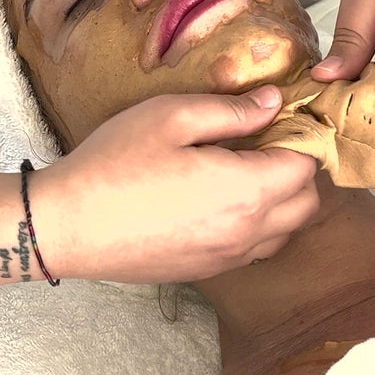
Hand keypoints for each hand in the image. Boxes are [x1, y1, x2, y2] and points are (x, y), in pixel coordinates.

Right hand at [33, 86, 318, 283]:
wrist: (68, 225)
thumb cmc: (115, 163)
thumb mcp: (170, 118)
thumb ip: (230, 111)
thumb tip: (273, 103)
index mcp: (245, 190)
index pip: (305, 166)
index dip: (301, 138)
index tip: (279, 121)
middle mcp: (246, 233)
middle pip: (305, 204)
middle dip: (297, 171)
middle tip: (263, 145)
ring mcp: (226, 259)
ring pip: (283, 232)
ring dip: (280, 201)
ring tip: (243, 174)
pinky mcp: (204, 272)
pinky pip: (252, 251)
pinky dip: (255, 226)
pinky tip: (217, 204)